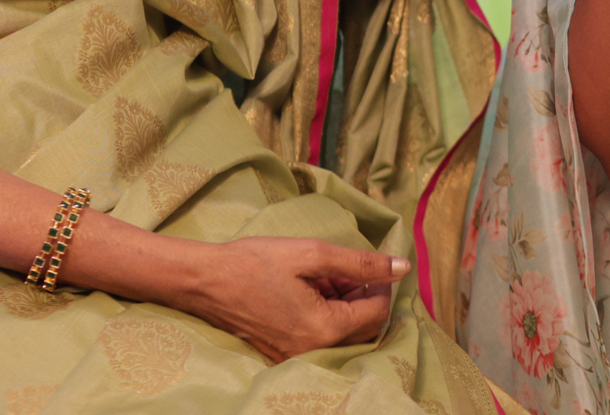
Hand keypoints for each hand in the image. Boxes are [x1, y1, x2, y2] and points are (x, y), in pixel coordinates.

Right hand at [174, 237, 407, 362]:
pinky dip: (324, 312)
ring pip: (342, 331)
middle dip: (362, 294)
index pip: (377, 313)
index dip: (382, 284)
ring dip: (343, 302)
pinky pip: (320, 336)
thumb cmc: (256, 262)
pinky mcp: (284, 352)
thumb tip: (402, 266)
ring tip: (322, 273)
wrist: (206, 280)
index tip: (373, 262)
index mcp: (325, 329)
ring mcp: (297, 355)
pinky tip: (308, 288)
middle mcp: (314, 351)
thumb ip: (361, 263)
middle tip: (346, 267)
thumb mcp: (313, 254)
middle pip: (363, 327)